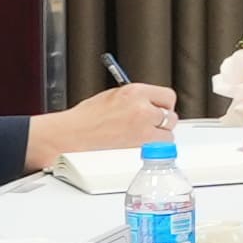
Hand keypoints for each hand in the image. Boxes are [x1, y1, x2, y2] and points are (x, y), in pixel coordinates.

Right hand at [27, 84, 179, 171]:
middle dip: (163, 122)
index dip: (164, 105)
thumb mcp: (113, 96)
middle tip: (152, 126)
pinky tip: (138, 146)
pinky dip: (152, 150)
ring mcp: (142, 130)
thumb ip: (136, 98)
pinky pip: (157, 150)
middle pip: (171, 116)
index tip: (161, 109)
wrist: (71, 135)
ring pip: (168, 136)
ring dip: (159, 137)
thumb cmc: (86, 118)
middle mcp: (142, 109)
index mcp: (135, 92)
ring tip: (142, 137)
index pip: (168, 96)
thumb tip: (151, 104)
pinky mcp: (138, 148)